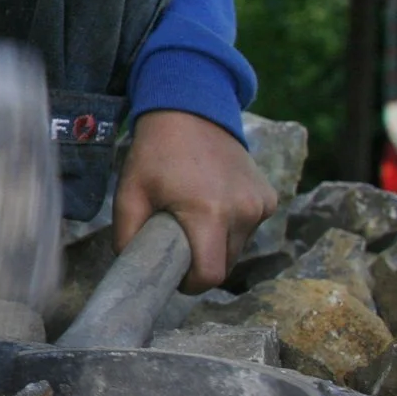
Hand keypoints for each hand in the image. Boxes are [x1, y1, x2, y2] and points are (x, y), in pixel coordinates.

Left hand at [113, 110, 277, 290]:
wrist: (189, 111)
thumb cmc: (155, 154)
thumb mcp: (128, 194)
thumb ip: (127, 237)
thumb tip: (133, 268)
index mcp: (210, 215)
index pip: (210, 275)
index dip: (191, 284)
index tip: (175, 277)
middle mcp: (244, 212)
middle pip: (225, 264)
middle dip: (202, 263)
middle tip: (178, 242)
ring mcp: (260, 204)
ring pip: (238, 246)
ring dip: (217, 243)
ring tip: (193, 215)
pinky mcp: (269, 197)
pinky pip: (249, 227)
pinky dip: (232, 225)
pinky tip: (212, 201)